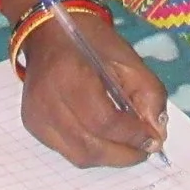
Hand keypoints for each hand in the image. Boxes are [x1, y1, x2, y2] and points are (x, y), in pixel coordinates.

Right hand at [18, 15, 167, 167]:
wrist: (47, 32)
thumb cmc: (90, 40)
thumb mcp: (127, 58)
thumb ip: (148, 94)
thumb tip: (156, 135)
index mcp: (70, 76)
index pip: (104, 121)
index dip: (132, 136)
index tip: (154, 140)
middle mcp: (46, 102)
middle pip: (90, 147)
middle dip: (124, 154)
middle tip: (145, 149)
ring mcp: (36, 117)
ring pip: (78, 156)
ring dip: (109, 157)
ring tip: (128, 147)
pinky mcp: (33, 126)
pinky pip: (67, 151)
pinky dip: (91, 151)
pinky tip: (105, 139)